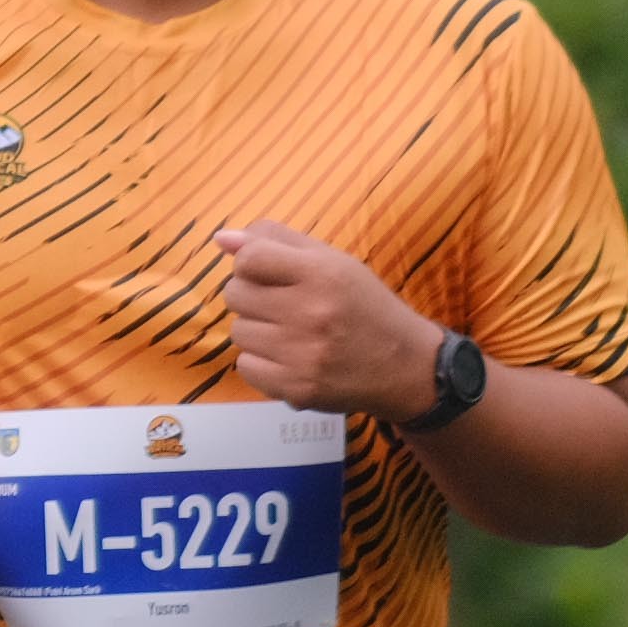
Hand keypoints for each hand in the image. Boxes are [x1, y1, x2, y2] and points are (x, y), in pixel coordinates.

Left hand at [215, 219, 442, 417]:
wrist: (406, 365)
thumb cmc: (364, 306)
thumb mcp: (333, 262)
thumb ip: (277, 242)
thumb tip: (221, 238)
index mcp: (322, 273)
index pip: (248, 258)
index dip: (251, 264)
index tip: (270, 273)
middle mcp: (311, 313)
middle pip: (235, 294)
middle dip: (253, 296)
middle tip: (285, 305)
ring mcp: (302, 354)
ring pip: (238, 332)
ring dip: (258, 331)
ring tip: (292, 333)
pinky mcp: (296, 388)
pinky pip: (245, 366)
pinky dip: (262, 363)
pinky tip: (291, 358)